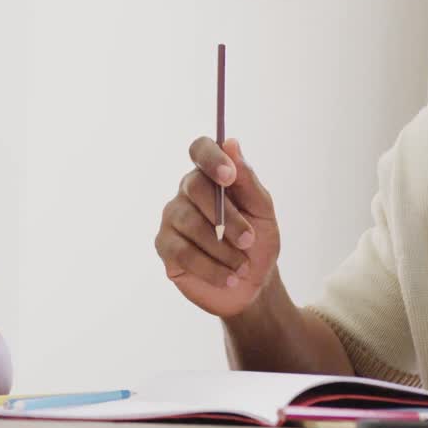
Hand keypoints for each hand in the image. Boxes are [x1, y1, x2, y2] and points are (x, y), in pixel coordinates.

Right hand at [155, 138, 280, 317]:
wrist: (251, 285)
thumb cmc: (258, 242)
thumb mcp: (262, 212)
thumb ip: (247, 180)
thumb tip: (230, 143)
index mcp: (211, 175)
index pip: (200, 149)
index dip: (211, 158)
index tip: (229, 176)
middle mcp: (187, 191)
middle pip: (195, 187)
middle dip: (226, 216)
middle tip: (249, 239)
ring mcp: (172, 217)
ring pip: (190, 223)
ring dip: (222, 249)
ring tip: (242, 266)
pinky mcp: (164, 246)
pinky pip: (183, 252)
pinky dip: (211, 268)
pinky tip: (228, 278)